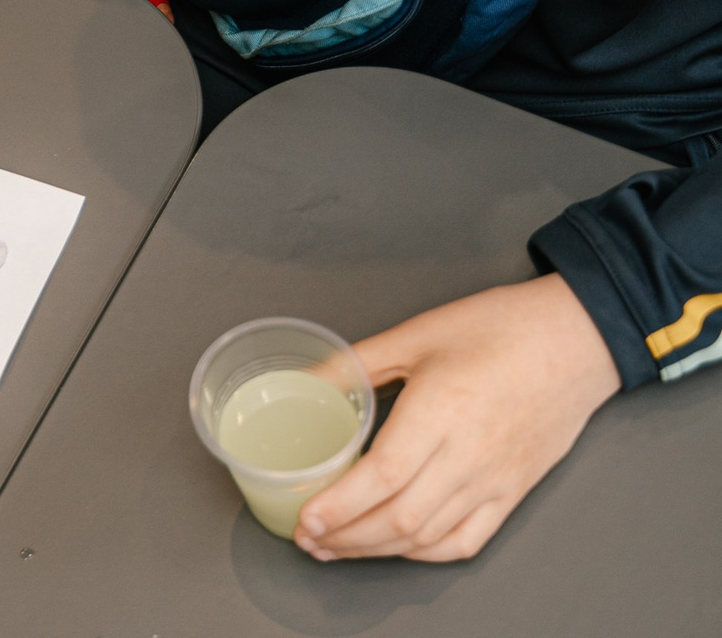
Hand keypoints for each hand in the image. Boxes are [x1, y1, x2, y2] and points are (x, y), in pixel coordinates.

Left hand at [296, 274, 618, 561]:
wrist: (576, 340)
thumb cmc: (498, 328)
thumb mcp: (417, 334)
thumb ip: (356, 363)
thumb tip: (303, 379)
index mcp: (440, 413)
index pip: (383, 477)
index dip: (340, 505)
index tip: (307, 519)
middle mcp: (468, 457)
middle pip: (400, 516)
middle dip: (346, 537)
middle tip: (308, 538)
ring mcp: (495, 481)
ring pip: (429, 536)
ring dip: (378, 549)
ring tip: (337, 547)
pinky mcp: (514, 492)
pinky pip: (468, 540)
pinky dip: (427, 551)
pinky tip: (398, 546)